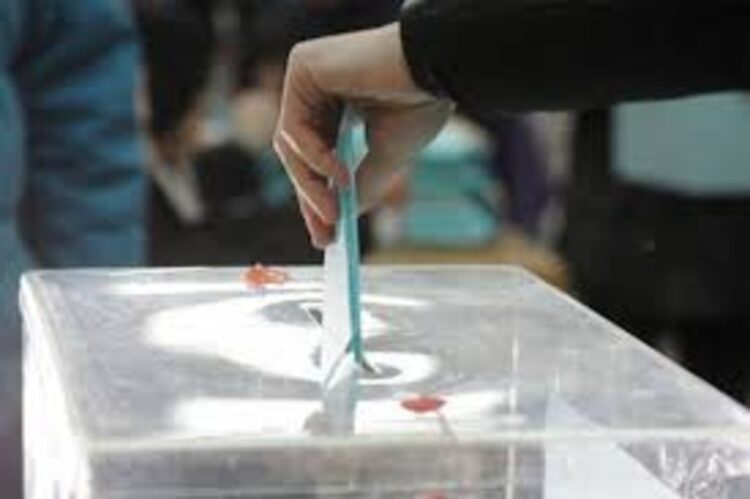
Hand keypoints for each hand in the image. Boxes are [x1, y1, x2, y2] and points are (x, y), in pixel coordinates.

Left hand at [274, 23, 451, 248]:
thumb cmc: (420, 103)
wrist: (437, 68)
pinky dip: (314, 159)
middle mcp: (318, 87)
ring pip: (291, 145)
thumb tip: (343, 218)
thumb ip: (361, 183)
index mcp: (339, 104)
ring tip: (335, 215)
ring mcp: (308, 76)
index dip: (318, 197)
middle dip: (311, 198)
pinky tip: (340, 176)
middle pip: (299, 153)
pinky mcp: (303, 67)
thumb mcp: (387, 155)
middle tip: (326, 234)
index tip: (325, 235)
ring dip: (310, 187)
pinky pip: (294, 126)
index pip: (316, 156)